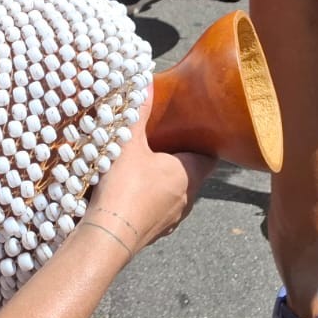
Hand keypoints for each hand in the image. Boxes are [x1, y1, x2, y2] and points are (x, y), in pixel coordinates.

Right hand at [84, 80, 213, 253]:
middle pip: (191, 173)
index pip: (209, 156)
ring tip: (145, 166)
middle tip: (163, 141)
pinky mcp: (156, 233)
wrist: (109, 237)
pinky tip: (132, 193)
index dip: (203, 141)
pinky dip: (151, 200)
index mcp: (188, 174)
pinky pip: (160, 210)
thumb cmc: (124, 186)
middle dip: (179, 158)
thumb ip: (138, 112)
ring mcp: (173, 219)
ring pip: (176, 194)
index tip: (193, 129)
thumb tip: (145, 80)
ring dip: (165, 181)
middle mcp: (187, 198)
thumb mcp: (128, 143)